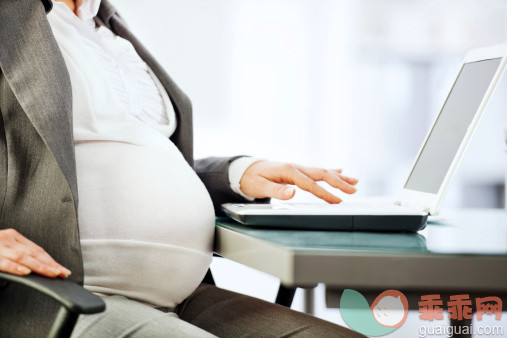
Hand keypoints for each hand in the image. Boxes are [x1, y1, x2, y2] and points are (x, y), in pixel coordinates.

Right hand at [0, 228, 70, 277]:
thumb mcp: (2, 247)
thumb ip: (15, 254)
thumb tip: (32, 267)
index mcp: (13, 237)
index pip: (36, 250)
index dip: (51, 260)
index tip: (62, 269)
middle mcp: (9, 240)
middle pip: (34, 253)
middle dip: (51, 264)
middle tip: (64, 273)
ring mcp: (0, 247)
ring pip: (24, 257)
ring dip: (40, 266)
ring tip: (54, 273)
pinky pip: (5, 263)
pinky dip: (16, 267)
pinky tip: (27, 272)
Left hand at [239, 161, 357, 202]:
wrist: (245, 169)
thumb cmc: (252, 179)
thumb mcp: (260, 187)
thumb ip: (276, 190)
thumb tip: (292, 193)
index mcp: (288, 171)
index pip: (309, 184)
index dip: (324, 193)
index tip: (337, 201)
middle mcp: (295, 167)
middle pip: (321, 174)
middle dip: (339, 183)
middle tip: (354, 191)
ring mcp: (298, 168)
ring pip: (322, 171)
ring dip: (339, 177)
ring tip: (355, 182)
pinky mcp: (298, 170)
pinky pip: (317, 171)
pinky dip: (330, 171)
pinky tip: (341, 172)